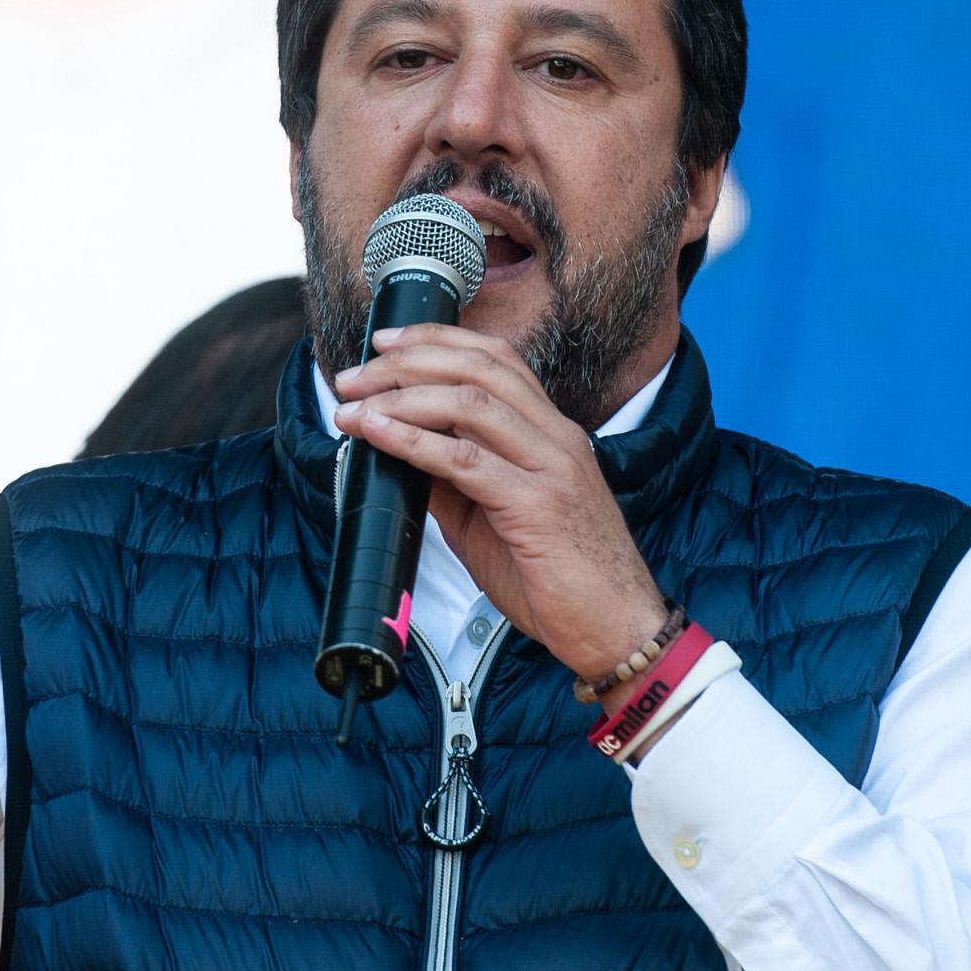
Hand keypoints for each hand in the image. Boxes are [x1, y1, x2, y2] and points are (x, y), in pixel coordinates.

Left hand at [332, 325, 665, 680]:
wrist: (614, 628)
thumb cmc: (561, 580)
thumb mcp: (495, 518)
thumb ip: (454, 482)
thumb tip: (399, 452)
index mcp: (551, 433)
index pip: (496, 359)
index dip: (437, 341)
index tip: (385, 342)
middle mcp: (556, 437)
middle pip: (479, 367)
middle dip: (407, 361)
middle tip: (355, 376)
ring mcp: (551, 466)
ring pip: (470, 402)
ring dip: (401, 396)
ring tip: (355, 405)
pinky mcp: (537, 505)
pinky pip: (466, 460)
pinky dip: (413, 440)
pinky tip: (379, 434)